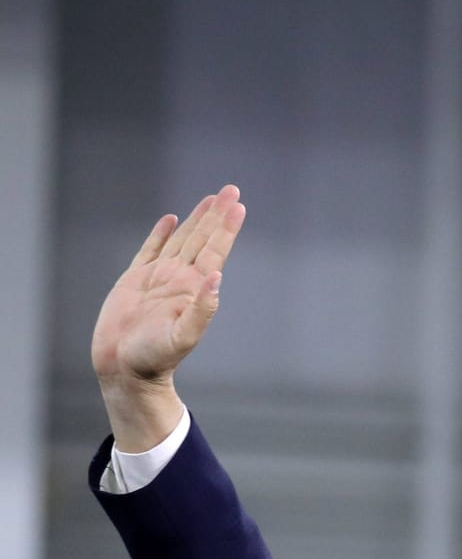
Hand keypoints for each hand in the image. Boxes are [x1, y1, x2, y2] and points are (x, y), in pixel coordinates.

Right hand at [90, 185, 245, 391]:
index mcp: (193, 289)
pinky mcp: (135, 280)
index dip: (226, 228)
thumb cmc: (155, 358)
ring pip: (181, 240)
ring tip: (211, 199)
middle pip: (203, 239)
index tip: (239, 206)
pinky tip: (172, 219)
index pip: (215, 251)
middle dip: (217, 214)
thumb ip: (202, 310)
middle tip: (231, 190)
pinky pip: (150, 250)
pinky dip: (161, 233)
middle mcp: (180, 279)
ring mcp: (159, 278)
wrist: (124, 369)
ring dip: (196, 219)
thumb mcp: (183, 337)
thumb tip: (216, 278)